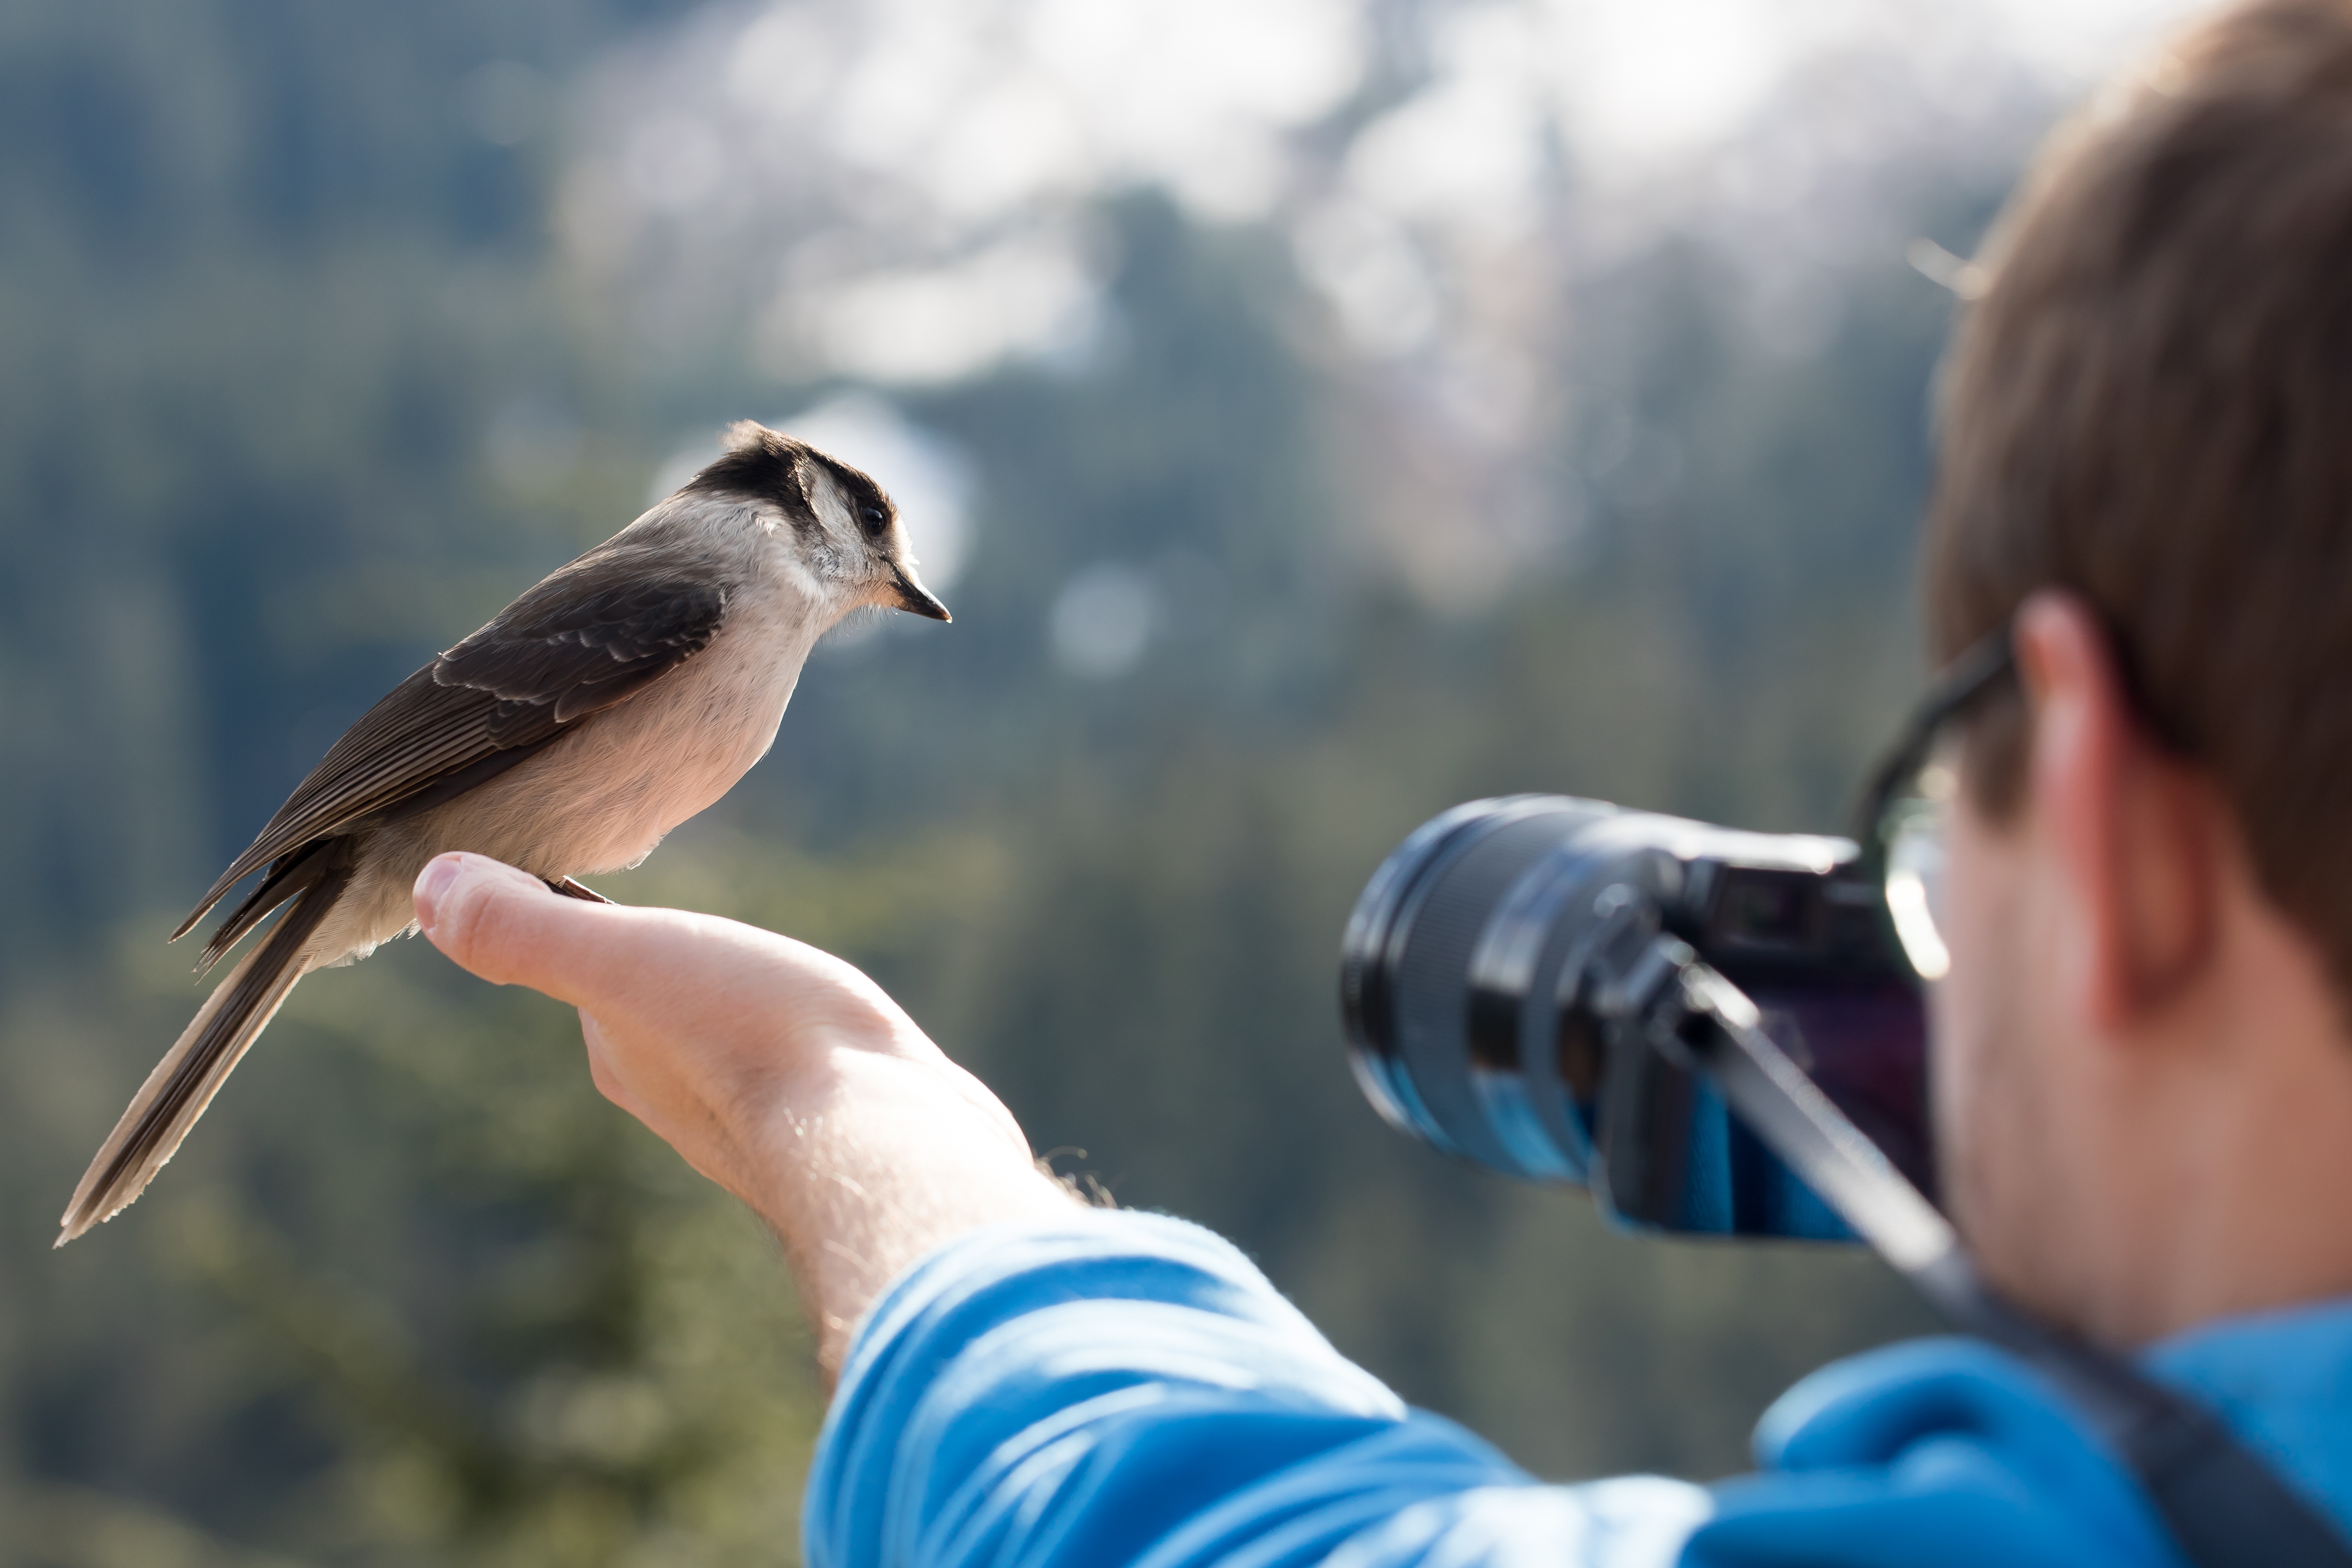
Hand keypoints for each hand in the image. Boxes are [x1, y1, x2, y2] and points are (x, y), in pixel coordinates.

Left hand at [411, 852, 1077, 1373]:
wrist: (883, 1139)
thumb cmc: (755, 1037)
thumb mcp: (628, 958)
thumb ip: (526, 930)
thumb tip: (426, 887)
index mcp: (617, 1051)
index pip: (588, 972)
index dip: (598, 926)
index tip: (623, 892)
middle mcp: (668, 1095)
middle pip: (650, 1012)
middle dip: (665, 968)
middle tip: (695, 923)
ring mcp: (746, 1119)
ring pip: (720, 1043)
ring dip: (734, 1009)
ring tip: (766, 974)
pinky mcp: (819, 1130)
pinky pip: (789, 1071)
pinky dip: (792, 1044)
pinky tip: (827, 1035)